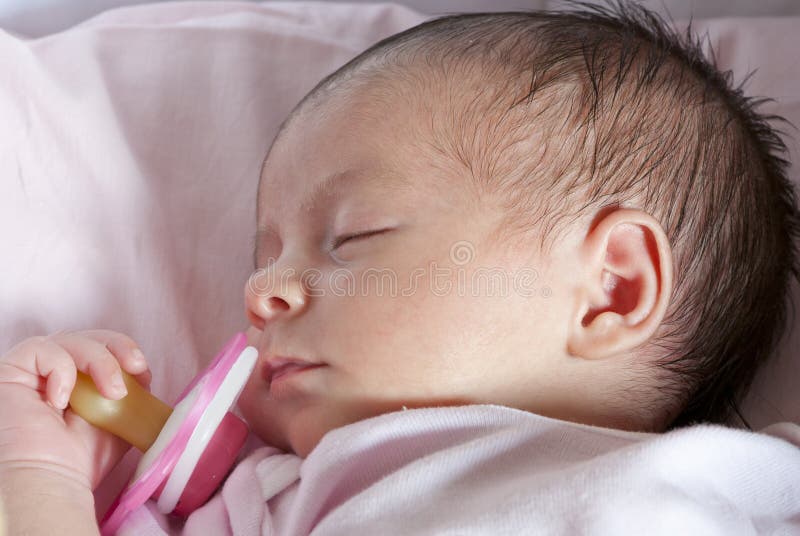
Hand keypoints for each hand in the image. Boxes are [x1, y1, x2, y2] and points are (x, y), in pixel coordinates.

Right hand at [0, 329, 151, 490]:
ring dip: (99, 360)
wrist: (51, 482)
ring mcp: (30, 373)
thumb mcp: (119, 418)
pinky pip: (40, 348)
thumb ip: (130, 392)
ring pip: (68, 339)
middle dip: (116, 347)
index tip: (142, 370)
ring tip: (111, 393)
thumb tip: (143, 374)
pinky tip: (62, 400)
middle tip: (136, 367)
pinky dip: (61, 368)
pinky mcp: (10, 372)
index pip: (100, 348)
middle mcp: (50, 374)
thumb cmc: (80, 459)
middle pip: (85, 337)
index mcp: (76, 383)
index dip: (123, 350)